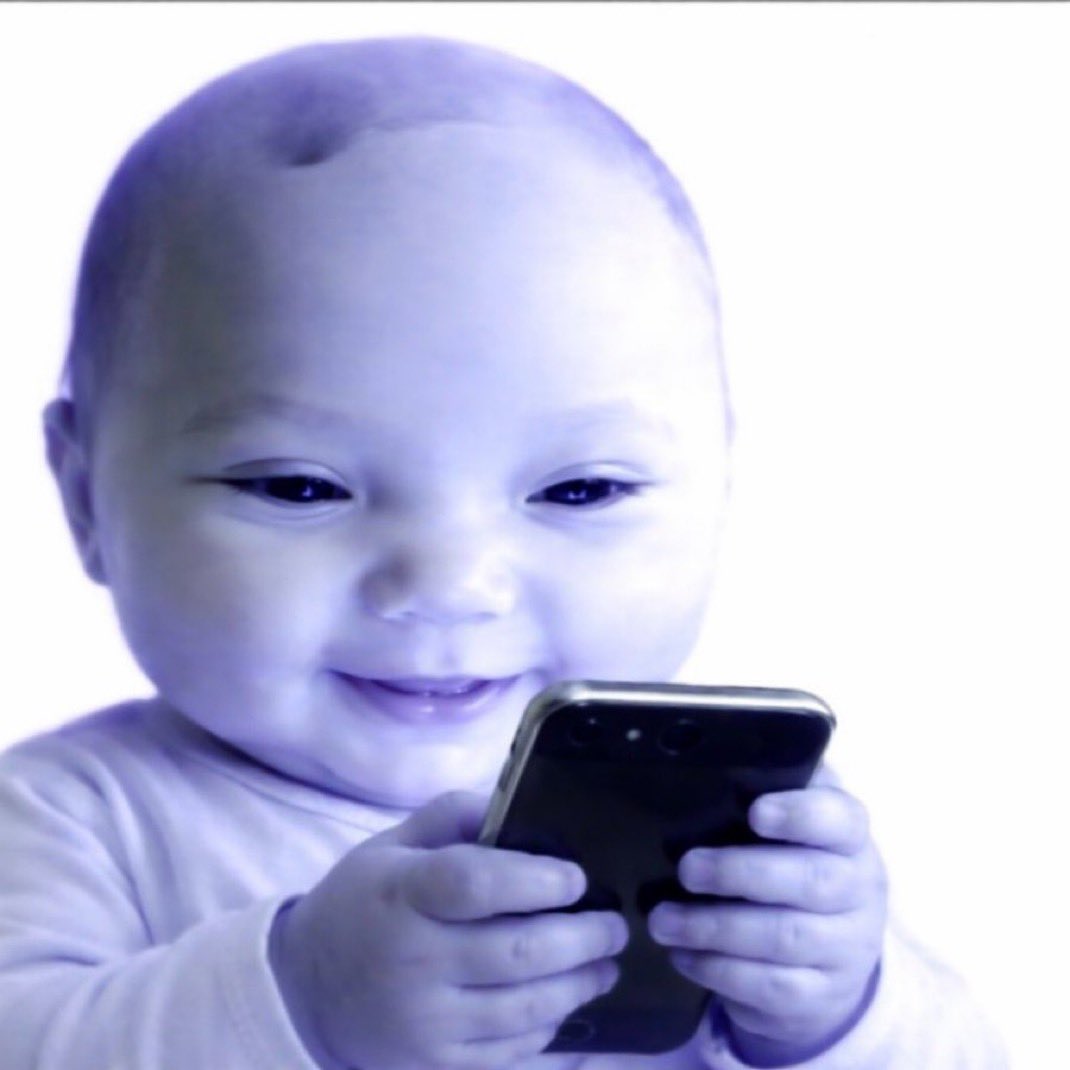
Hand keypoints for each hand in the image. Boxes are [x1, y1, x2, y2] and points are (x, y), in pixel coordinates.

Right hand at [270, 791, 627, 1069]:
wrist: (304, 990)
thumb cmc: (362, 903)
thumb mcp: (392, 845)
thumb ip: (452, 817)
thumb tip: (519, 804)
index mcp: (401, 895)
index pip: (474, 885)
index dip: (536, 879)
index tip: (577, 878)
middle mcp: (412, 961)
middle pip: (516, 953)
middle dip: (582, 939)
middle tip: (614, 926)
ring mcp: (423, 1021)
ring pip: (523, 1009)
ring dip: (578, 986)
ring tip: (605, 965)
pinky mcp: (434, 1064)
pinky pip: (508, 1052)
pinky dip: (548, 1029)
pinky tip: (566, 1004)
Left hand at [647, 768, 886, 1064]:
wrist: (830, 958)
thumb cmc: (790, 867)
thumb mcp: (788, 831)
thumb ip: (762, 796)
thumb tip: (703, 768)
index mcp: (849, 838)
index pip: (841, 819)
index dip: (801, 814)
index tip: (754, 812)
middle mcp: (859, 891)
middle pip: (811, 881)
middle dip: (740, 873)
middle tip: (687, 868)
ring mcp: (846, 949)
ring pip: (785, 938)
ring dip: (715, 927)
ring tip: (662, 920)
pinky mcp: (820, 996)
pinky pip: (770, 987)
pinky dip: (719, 970)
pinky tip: (683, 955)